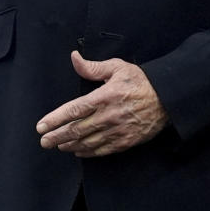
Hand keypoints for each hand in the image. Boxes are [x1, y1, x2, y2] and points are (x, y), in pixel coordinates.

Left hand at [36, 53, 167, 157]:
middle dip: (57, 136)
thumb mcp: (117, 67)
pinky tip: (78, 151)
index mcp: (104, 97)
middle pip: (77, 130)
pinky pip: (103, 150)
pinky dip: (88, 152)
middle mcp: (108, 116)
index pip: (74, 110)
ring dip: (70, 145)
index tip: (41, 126)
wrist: (168, 98)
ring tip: (57, 145)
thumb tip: (74, 58)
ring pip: (88, 142)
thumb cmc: (141, 81)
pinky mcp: (126, 141)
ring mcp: (117, 131)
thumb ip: (93, 67)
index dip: (55, 119)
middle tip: (44, 141)